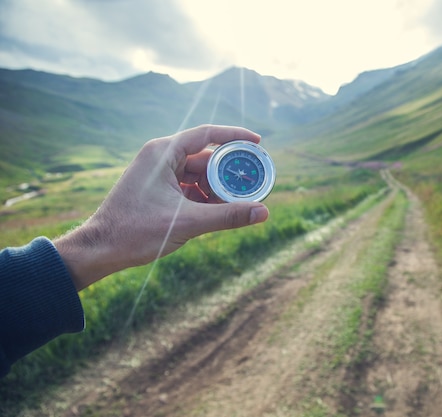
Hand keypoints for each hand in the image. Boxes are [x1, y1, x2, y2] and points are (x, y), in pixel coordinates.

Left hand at [54, 125, 269, 290]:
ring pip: (198, 175)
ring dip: (217, 189)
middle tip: (252, 184)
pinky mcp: (156, 190)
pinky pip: (187, 187)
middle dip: (229, 173)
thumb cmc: (136, 231)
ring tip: (236, 204)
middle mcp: (160, 158)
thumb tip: (263, 211)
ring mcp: (157, 174)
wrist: (99, 250)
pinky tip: (216, 212)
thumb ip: (228, 215)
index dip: (235, 136)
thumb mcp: (188, 222)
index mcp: (163, 153)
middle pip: (205, 158)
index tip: (258, 143)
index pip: (207, 134)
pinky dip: (203, 198)